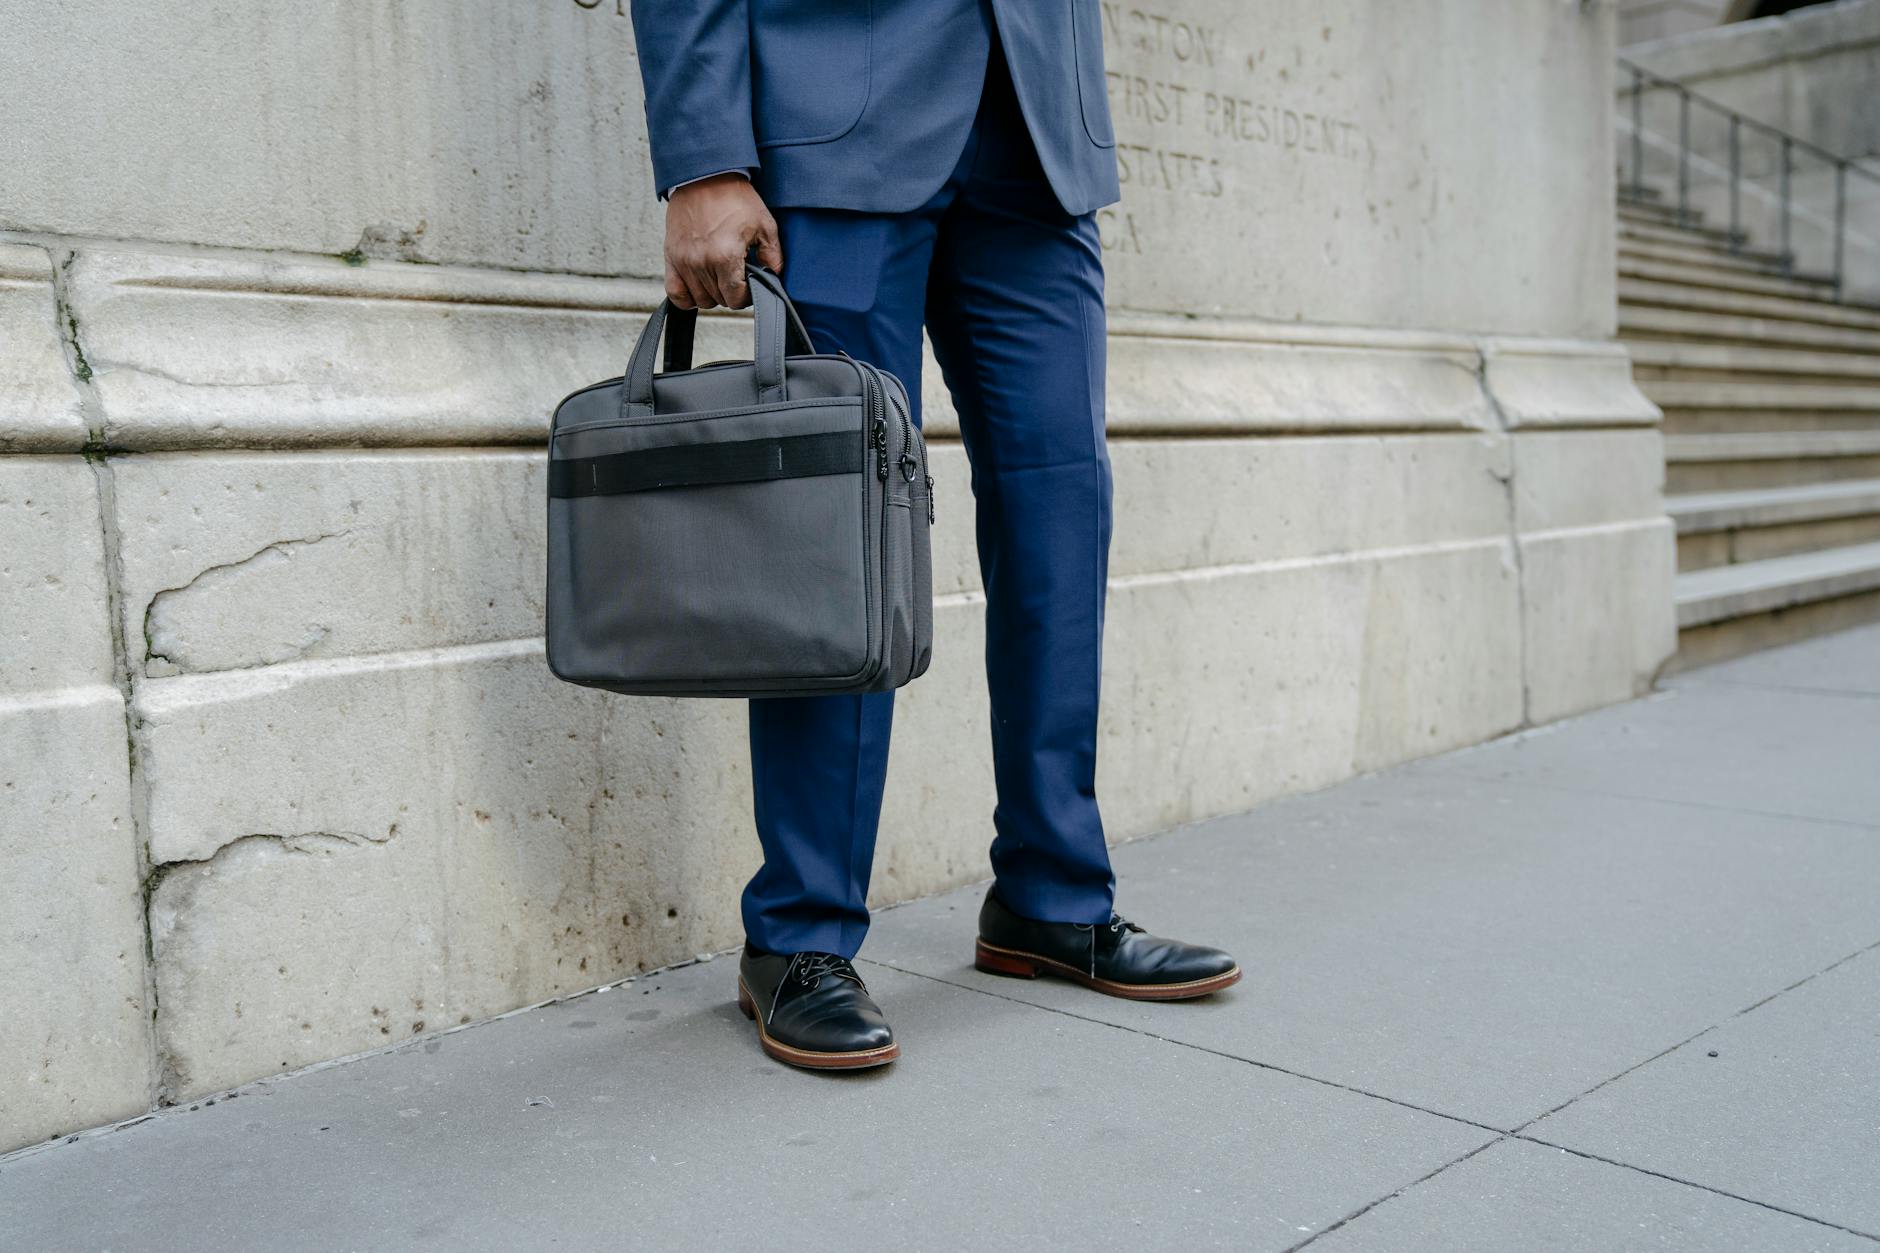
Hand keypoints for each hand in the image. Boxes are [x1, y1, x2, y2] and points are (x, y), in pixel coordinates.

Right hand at [662, 174, 783, 309]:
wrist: (705, 176)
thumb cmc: (734, 197)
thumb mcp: (764, 225)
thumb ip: (772, 256)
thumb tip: (773, 278)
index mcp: (725, 256)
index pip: (736, 299)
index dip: (747, 295)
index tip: (749, 283)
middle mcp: (701, 262)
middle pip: (719, 300)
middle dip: (731, 292)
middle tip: (737, 274)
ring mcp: (684, 260)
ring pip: (700, 299)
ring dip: (712, 293)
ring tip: (720, 276)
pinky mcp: (671, 256)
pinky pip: (675, 293)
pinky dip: (686, 296)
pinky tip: (698, 286)